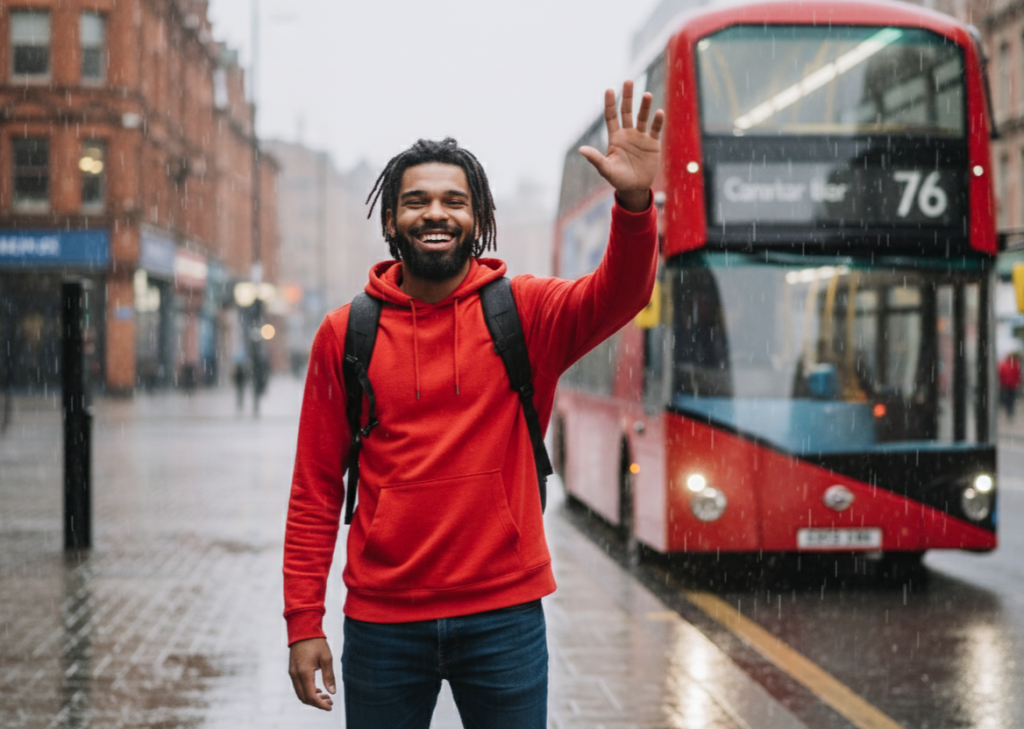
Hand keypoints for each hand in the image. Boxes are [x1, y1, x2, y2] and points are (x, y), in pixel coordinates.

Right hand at [288, 638, 335, 710]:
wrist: (303, 630)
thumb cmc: (316, 642)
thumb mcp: (326, 658)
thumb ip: (329, 676)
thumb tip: (332, 692)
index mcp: (304, 673)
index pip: (311, 696)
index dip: (321, 704)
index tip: (330, 706)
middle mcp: (295, 675)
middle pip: (304, 698)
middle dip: (317, 703)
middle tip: (330, 702)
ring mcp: (292, 673)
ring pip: (300, 693)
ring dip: (312, 698)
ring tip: (326, 696)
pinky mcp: (292, 670)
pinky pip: (298, 687)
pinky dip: (307, 691)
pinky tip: (318, 689)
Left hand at [580, 80, 664, 211]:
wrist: (635, 188)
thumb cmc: (618, 179)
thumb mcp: (606, 169)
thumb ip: (595, 158)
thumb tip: (581, 149)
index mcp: (615, 138)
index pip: (611, 117)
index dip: (609, 104)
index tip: (609, 89)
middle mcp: (628, 134)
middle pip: (627, 111)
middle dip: (627, 97)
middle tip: (628, 81)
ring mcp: (641, 138)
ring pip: (642, 118)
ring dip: (644, 106)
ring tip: (647, 94)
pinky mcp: (653, 144)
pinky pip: (655, 130)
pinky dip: (657, 121)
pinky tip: (659, 112)